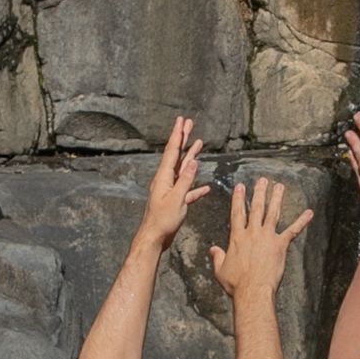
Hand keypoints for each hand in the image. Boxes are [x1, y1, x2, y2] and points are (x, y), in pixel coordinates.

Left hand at [140, 116, 209, 246]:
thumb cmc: (163, 220)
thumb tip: (193, 162)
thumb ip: (186, 180)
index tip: (181, 121)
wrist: (154, 238)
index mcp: (164, 177)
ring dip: (190, 157)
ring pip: (182, 170)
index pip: (172, 151)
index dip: (178, 135)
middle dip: (183, 139)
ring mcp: (169, 190)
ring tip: (198, 143)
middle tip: (188, 123)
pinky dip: (195, 186)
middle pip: (176, 155)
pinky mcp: (174, 201)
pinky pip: (187, 190)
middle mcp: (165, 180)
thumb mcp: (177, 198)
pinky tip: (205, 187)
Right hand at [210, 178, 313, 299]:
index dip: (238, 199)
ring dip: (276, 199)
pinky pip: (293, 230)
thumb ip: (217, 257)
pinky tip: (309, 213)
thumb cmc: (236, 283)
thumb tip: (212, 250)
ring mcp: (267, 237)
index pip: (237, 213)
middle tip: (262, 180)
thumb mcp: (220, 270)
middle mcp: (252, 233)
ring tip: (279, 186)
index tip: (240, 187)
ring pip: (272, 213)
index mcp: (237, 237)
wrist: (252, 291)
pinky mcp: (280, 245)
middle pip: (255, 208)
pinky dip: (302, 221)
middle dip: (259, 192)